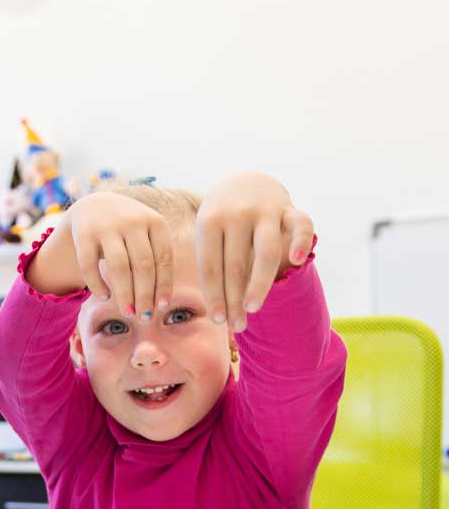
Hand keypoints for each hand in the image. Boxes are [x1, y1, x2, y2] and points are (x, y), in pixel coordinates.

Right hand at [26, 191, 173, 318]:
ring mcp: (107, 226)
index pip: (163, 259)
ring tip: (128, 313)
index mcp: (155, 222)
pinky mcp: (84, 234)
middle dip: (144, 295)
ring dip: (124, 294)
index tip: (161, 307)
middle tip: (144, 317)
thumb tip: (162, 304)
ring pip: (119, 267)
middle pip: (142, 265)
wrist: (94, 206)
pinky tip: (105, 297)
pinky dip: (98, 285)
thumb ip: (158, 259)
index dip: (163, 286)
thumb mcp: (148, 235)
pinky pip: (90, 265)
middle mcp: (132, 220)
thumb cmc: (129, 231)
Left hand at [195, 172, 313, 330]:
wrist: (244, 182)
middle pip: (235, 265)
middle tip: (236, 326)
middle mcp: (236, 214)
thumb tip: (216, 314)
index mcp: (209, 222)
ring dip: (259, 283)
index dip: (215, 296)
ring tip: (253, 308)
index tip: (217, 321)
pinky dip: (301, 241)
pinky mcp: (289, 208)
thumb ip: (213, 266)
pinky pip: (301, 224)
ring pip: (265, 252)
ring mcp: (265, 210)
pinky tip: (298, 260)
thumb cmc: (221, 222)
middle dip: (235, 299)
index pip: (210, 267)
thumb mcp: (208, 236)